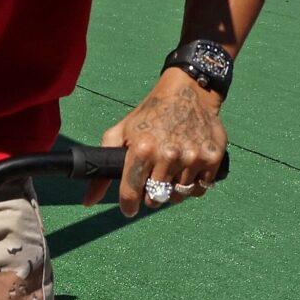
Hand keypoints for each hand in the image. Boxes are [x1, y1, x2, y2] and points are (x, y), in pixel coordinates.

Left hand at [86, 69, 225, 217]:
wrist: (188, 92)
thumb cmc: (150, 113)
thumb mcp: (121, 132)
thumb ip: (103, 166)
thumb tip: (88, 201)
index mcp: (142, 149)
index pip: (131, 194)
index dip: (128, 205)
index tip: (129, 208)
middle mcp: (168, 155)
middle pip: (156, 199)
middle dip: (151, 194)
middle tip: (152, 179)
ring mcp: (192, 158)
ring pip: (178, 196)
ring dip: (172, 189)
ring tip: (170, 171)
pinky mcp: (212, 158)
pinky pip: (200, 189)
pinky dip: (193, 185)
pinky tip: (187, 169)